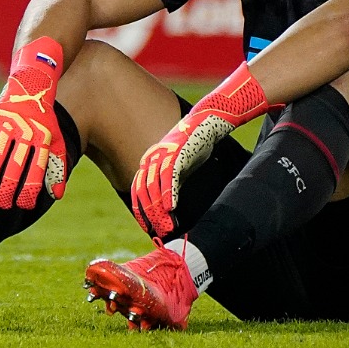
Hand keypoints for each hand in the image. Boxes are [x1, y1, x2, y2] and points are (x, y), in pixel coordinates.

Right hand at [0, 39, 68, 208]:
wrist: (35, 77)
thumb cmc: (46, 115)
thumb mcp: (56, 137)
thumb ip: (57, 165)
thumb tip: (57, 194)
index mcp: (43, 139)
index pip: (36, 171)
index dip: (29, 191)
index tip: (22, 205)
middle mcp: (25, 132)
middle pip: (14, 167)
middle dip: (6, 189)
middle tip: (0, 205)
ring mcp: (8, 123)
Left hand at [132, 63, 270, 238]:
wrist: (207, 119)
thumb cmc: (196, 140)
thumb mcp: (182, 159)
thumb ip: (175, 175)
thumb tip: (175, 194)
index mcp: (154, 158)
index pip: (141, 186)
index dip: (141, 205)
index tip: (145, 223)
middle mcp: (155, 157)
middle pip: (144, 189)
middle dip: (148, 211)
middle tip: (152, 229)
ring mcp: (165, 155)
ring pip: (155, 185)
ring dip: (158, 207)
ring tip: (161, 224)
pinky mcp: (178, 154)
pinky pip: (170, 177)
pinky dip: (169, 192)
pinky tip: (170, 207)